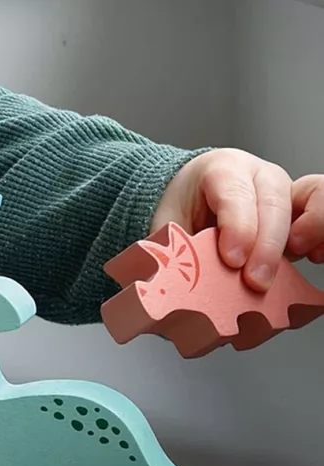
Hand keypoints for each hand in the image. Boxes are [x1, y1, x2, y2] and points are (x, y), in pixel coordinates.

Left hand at [150, 147, 322, 291]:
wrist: (193, 195)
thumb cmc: (183, 208)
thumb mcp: (169, 224)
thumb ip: (175, 246)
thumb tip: (177, 279)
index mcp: (222, 170)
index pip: (234, 194)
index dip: (237, 228)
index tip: (232, 260)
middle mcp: (258, 175)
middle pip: (272, 205)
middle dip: (265, 248)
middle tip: (254, 282)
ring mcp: (283, 191)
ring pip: (301, 208)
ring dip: (301, 237)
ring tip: (282, 270)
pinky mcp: (296, 212)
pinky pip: (316, 215)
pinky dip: (317, 234)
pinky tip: (311, 257)